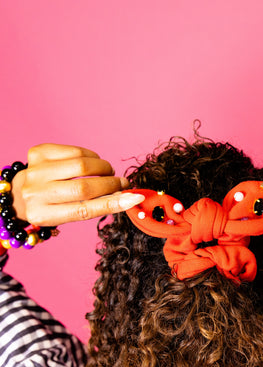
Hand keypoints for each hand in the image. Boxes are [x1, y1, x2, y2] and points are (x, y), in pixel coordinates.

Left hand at [11, 144, 143, 226]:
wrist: (23, 192)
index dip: (112, 204)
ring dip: (103, 168)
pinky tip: (92, 163)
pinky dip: (91, 157)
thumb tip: (129, 197)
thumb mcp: (70, 212)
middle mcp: (35, 193)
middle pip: (83, 187)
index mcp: (43, 215)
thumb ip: (95, 206)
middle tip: (123, 183)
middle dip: (110, 184)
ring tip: (108, 172)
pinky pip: (75, 151)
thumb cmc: (54, 205)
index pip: (83, 210)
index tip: (135, 197)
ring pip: (82, 164)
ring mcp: (35, 171)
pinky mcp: (38, 152)